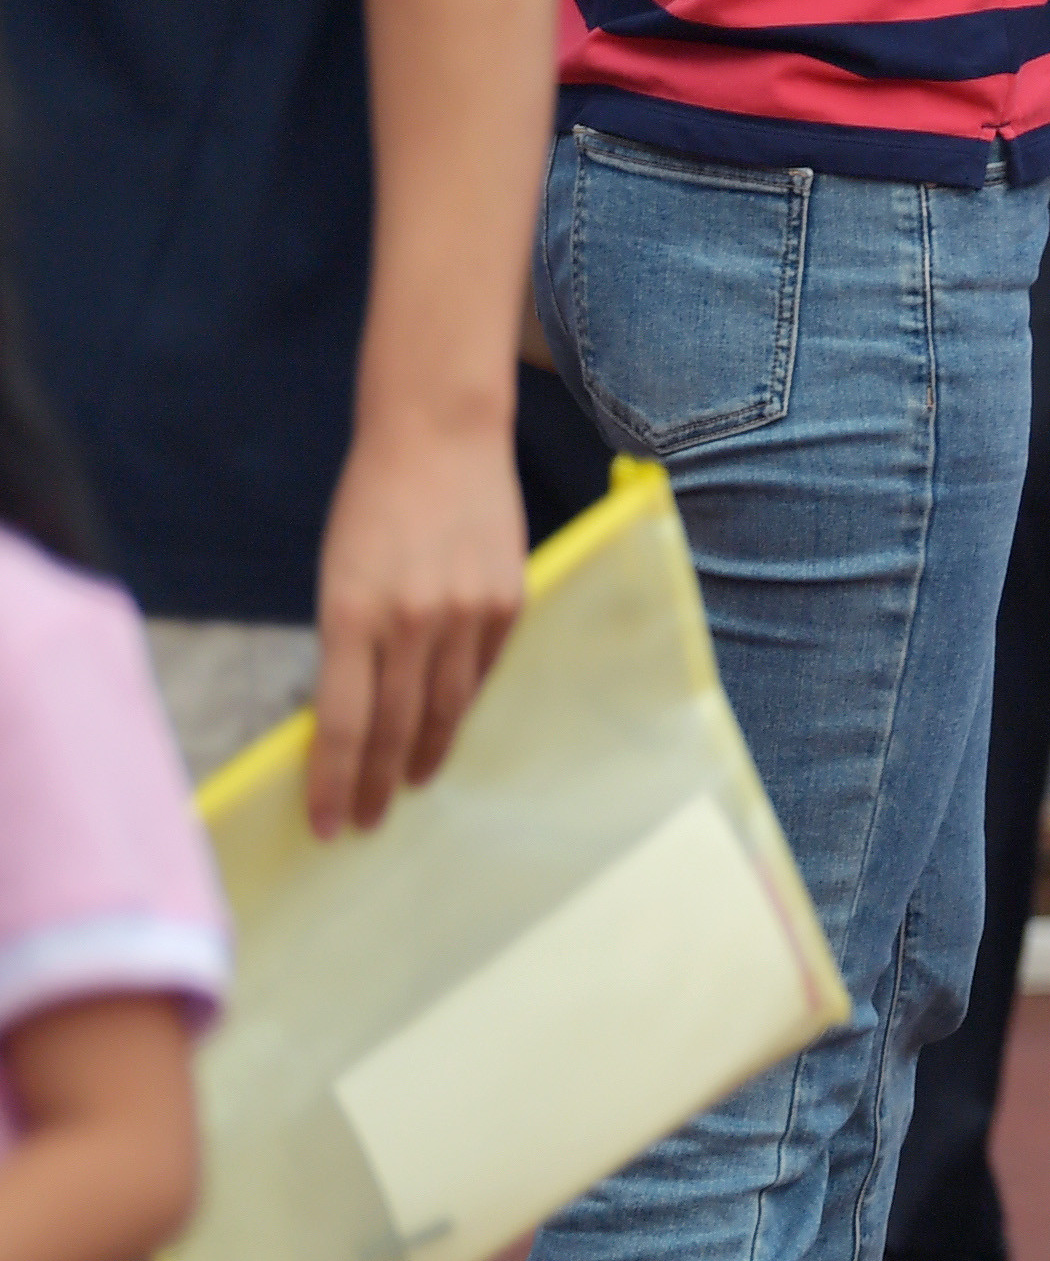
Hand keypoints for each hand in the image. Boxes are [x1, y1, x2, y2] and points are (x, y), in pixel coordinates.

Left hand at [305, 411, 525, 839]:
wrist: (440, 436)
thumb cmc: (371, 504)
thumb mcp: (337, 574)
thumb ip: (346, 641)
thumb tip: (353, 711)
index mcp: (352, 614)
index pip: (344, 724)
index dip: (335, 781)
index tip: (328, 824)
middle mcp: (414, 622)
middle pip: (396, 727)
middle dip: (378, 782)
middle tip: (367, 821)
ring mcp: (469, 612)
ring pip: (448, 707)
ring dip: (427, 752)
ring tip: (413, 784)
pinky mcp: (510, 600)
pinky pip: (486, 669)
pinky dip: (464, 701)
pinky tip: (450, 722)